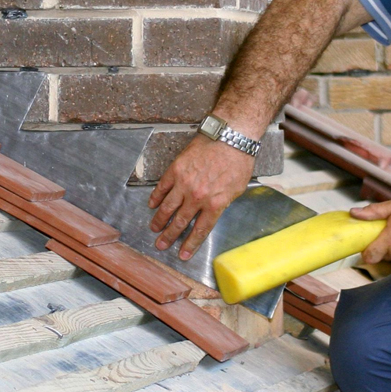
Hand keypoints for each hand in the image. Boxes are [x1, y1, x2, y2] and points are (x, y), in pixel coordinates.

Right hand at [148, 135, 253, 259]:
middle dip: (170, 236)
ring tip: (154, 228)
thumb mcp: (238, 188)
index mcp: (215, 204)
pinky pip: (162, 187)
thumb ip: (223, 202)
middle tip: (161, 245)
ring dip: (159, 220)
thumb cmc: (238, 160)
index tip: (183, 254)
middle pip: (180, 222)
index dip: (190, 244)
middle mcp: (197, 196)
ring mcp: (184, 183)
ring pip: (168, 207)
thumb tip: (214, 211)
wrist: (230, 136)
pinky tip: (152, 205)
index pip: (200, 230)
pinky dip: (156, 197)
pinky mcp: (176, 169)